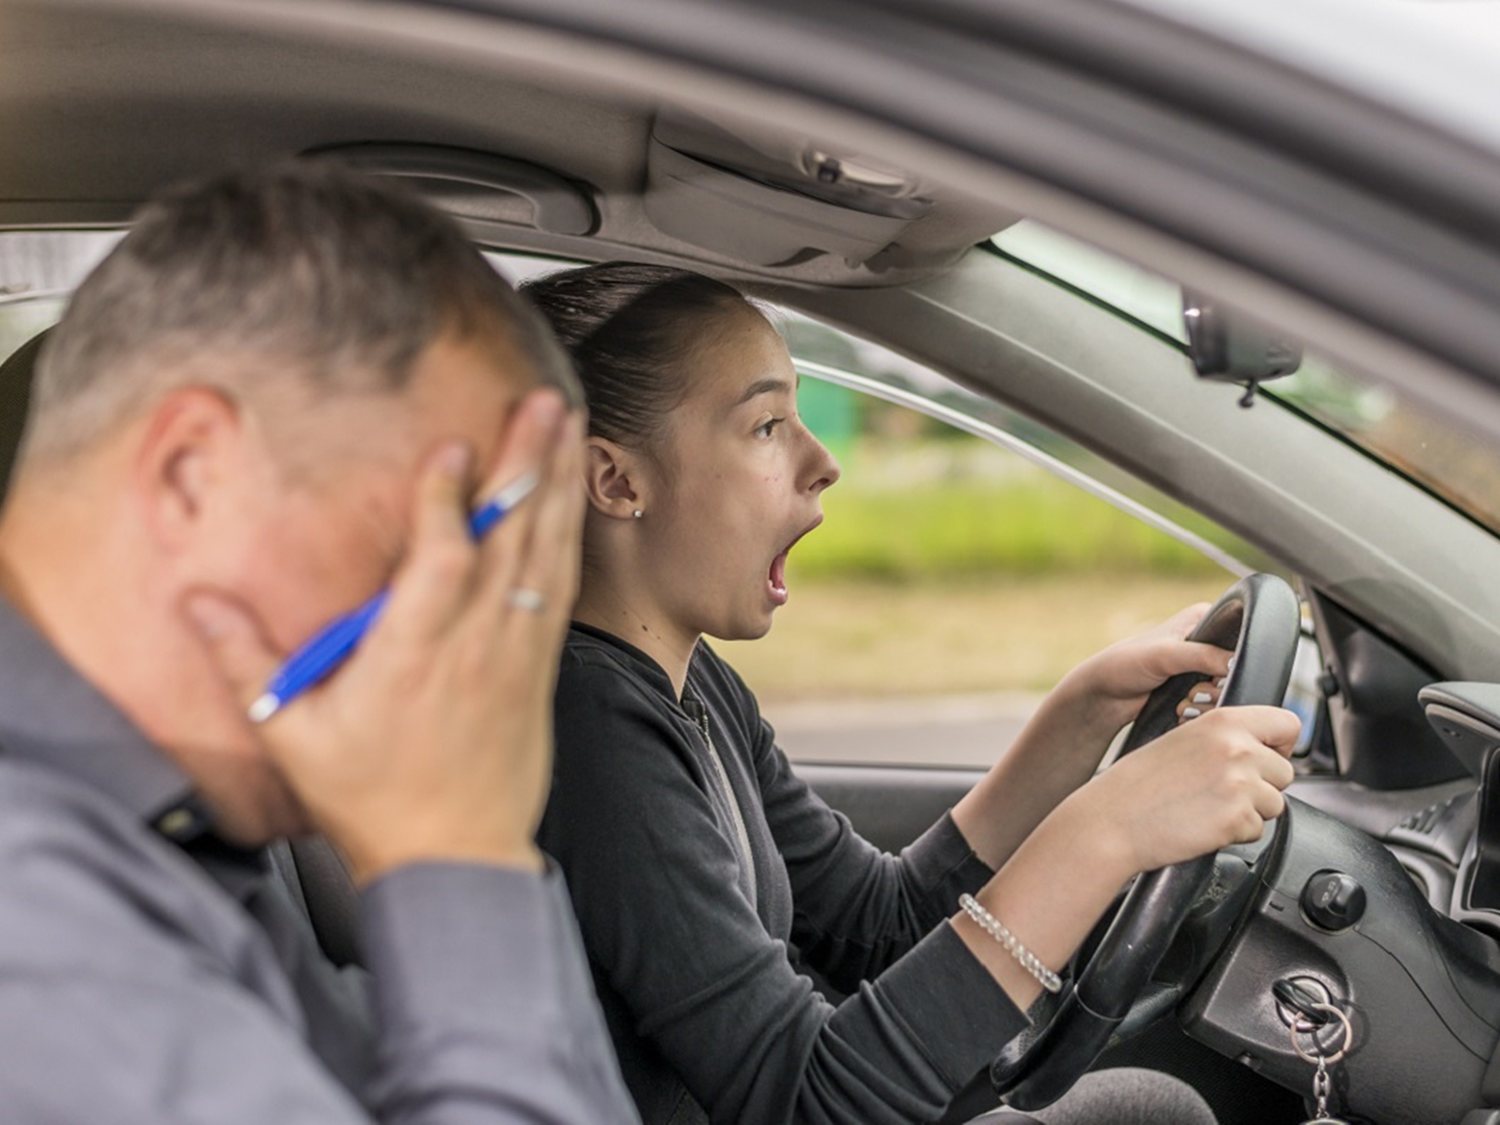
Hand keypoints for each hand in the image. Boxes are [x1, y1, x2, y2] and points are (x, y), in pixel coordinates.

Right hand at [186, 389, 585, 883]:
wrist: (457, 859)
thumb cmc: (373, 800)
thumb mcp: (293, 736)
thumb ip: (246, 663)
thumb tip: (196, 600)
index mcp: (413, 656)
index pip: (439, 563)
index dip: (446, 503)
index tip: (449, 446)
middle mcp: (476, 645)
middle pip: (509, 541)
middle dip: (525, 465)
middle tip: (540, 404)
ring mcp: (516, 652)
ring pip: (546, 554)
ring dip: (557, 486)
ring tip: (566, 424)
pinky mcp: (540, 666)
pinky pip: (562, 585)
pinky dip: (568, 534)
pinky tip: (572, 497)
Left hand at [1062, 603, 1232, 732]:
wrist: (1105, 696)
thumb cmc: (1125, 664)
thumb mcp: (1165, 655)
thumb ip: (1202, 655)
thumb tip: (1237, 663)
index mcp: (1203, 618)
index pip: (1240, 636)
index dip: (1234, 660)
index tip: (1217, 676)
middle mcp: (1206, 640)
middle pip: (1238, 668)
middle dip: (1217, 687)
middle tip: (1194, 692)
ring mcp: (1202, 666)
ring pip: (1228, 689)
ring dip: (1208, 703)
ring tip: (1184, 703)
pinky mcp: (1196, 688)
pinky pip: (1215, 704)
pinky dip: (1202, 712)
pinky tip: (1183, 711)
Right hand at [1063, 704, 1300, 879]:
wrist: (1112, 820)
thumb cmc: (1138, 785)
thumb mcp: (1182, 740)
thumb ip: (1225, 739)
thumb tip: (1263, 750)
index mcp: (1223, 721)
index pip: (1287, 723)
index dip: (1280, 744)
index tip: (1267, 756)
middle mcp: (1236, 748)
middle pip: (1285, 771)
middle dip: (1262, 786)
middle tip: (1222, 792)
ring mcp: (1239, 784)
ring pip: (1275, 804)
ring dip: (1249, 811)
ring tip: (1209, 808)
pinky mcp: (1236, 819)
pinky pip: (1258, 830)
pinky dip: (1235, 833)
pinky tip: (1204, 824)